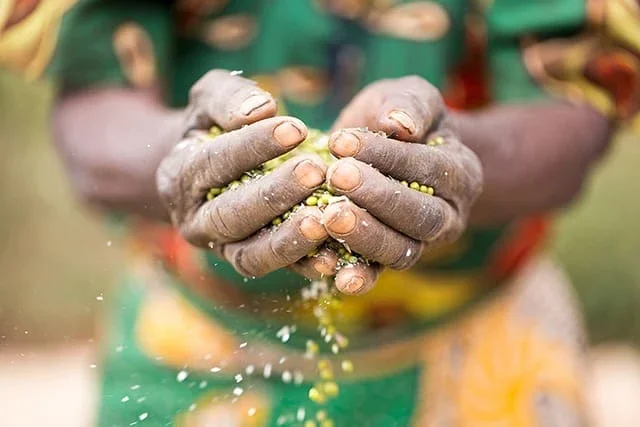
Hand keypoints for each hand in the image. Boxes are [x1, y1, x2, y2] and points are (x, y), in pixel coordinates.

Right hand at [157, 70, 332, 278]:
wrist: (212, 167)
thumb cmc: (215, 125)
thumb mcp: (210, 99)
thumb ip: (227, 97)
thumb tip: (259, 108)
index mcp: (179, 176)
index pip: (214, 163)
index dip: (254, 146)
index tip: (296, 128)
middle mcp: (195, 220)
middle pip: (231, 215)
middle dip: (274, 194)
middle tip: (316, 171)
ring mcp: (222, 248)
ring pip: (250, 255)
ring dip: (288, 239)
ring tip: (325, 217)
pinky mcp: (251, 262)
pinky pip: (277, 271)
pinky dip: (305, 265)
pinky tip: (335, 253)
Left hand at [325, 76, 482, 293]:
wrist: (389, 153)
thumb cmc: (399, 120)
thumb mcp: (410, 97)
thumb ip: (410, 104)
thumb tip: (400, 124)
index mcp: (461, 174)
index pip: (429, 167)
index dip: (387, 155)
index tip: (343, 141)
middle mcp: (449, 216)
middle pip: (421, 216)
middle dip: (377, 197)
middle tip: (336, 176)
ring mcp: (420, 244)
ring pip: (401, 250)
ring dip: (364, 235)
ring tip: (328, 215)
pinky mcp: (389, 261)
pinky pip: (377, 274)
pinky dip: (356, 275)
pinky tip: (328, 267)